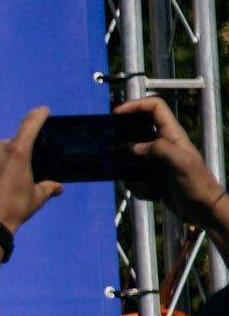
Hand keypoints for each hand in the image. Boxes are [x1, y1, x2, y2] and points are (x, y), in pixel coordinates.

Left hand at [0, 107, 63, 231]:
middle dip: (13, 155)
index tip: (43, 111)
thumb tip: (58, 187)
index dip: (38, 116)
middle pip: (8, 145)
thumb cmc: (13, 209)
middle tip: (14, 174)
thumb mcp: (36, 198)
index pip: (30, 125)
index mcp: (17, 152)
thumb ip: (48, 188)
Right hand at [116, 95, 227, 224]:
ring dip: (128, 169)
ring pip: (132, 156)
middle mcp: (163, 144)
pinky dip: (137, 186)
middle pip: (138, 129)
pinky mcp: (153, 177)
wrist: (203, 210)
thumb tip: (132, 147)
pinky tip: (150, 193)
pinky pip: (134, 176)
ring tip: (136, 180)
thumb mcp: (182, 162)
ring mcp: (157, 161)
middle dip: (124, 140)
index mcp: (172, 135)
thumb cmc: (197, 184)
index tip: (117, 114)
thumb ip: (159, 149)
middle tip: (113, 148)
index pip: (154, 107)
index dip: (136, 105)